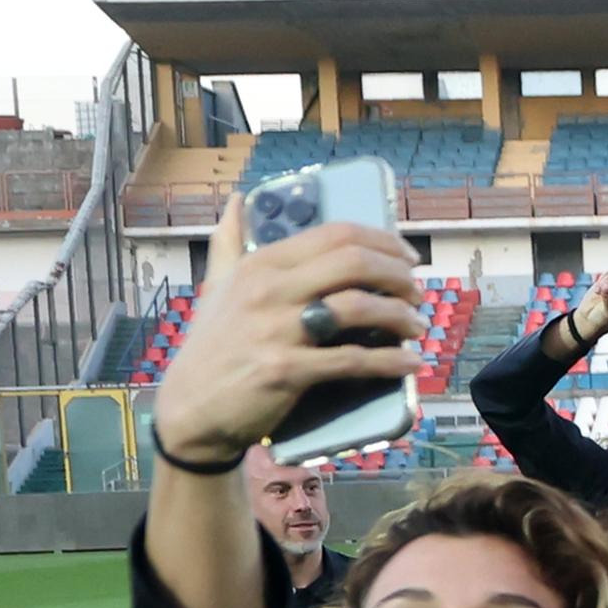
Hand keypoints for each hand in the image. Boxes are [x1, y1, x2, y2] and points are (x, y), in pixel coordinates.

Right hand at [149, 194, 426, 463]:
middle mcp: (268, 289)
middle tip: (417, 292)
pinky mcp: (285, 370)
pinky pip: (352, 360)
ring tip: (417, 327)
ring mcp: (276, 329)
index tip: (407, 258)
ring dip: (401, 316)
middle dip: (398, 276)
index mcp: (260, 263)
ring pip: (358, 307)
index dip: (383, 242)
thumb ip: (229, 242)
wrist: (190, 408)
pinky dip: (390, 361)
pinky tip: (410, 363)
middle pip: (354, 263)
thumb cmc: (213, 346)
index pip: (336, 235)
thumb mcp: (217, 286)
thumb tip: (237, 200)